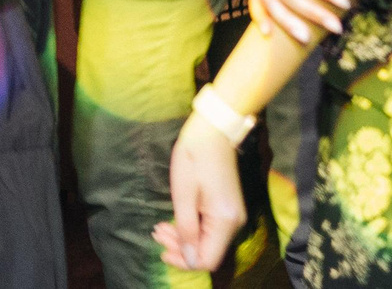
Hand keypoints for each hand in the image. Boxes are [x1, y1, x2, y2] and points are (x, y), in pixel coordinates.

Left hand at [155, 114, 246, 273]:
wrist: (214, 131)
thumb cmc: (194, 157)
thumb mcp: (184, 194)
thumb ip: (186, 229)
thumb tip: (188, 258)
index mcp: (225, 220)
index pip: (207, 259)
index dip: (183, 260)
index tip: (162, 249)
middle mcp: (234, 223)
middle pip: (207, 252)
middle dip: (179, 248)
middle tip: (156, 232)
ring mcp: (233, 216)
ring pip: (208, 241)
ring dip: (183, 238)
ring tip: (160, 226)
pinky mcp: (228, 209)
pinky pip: (211, 230)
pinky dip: (193, 229)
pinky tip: (176, 220)